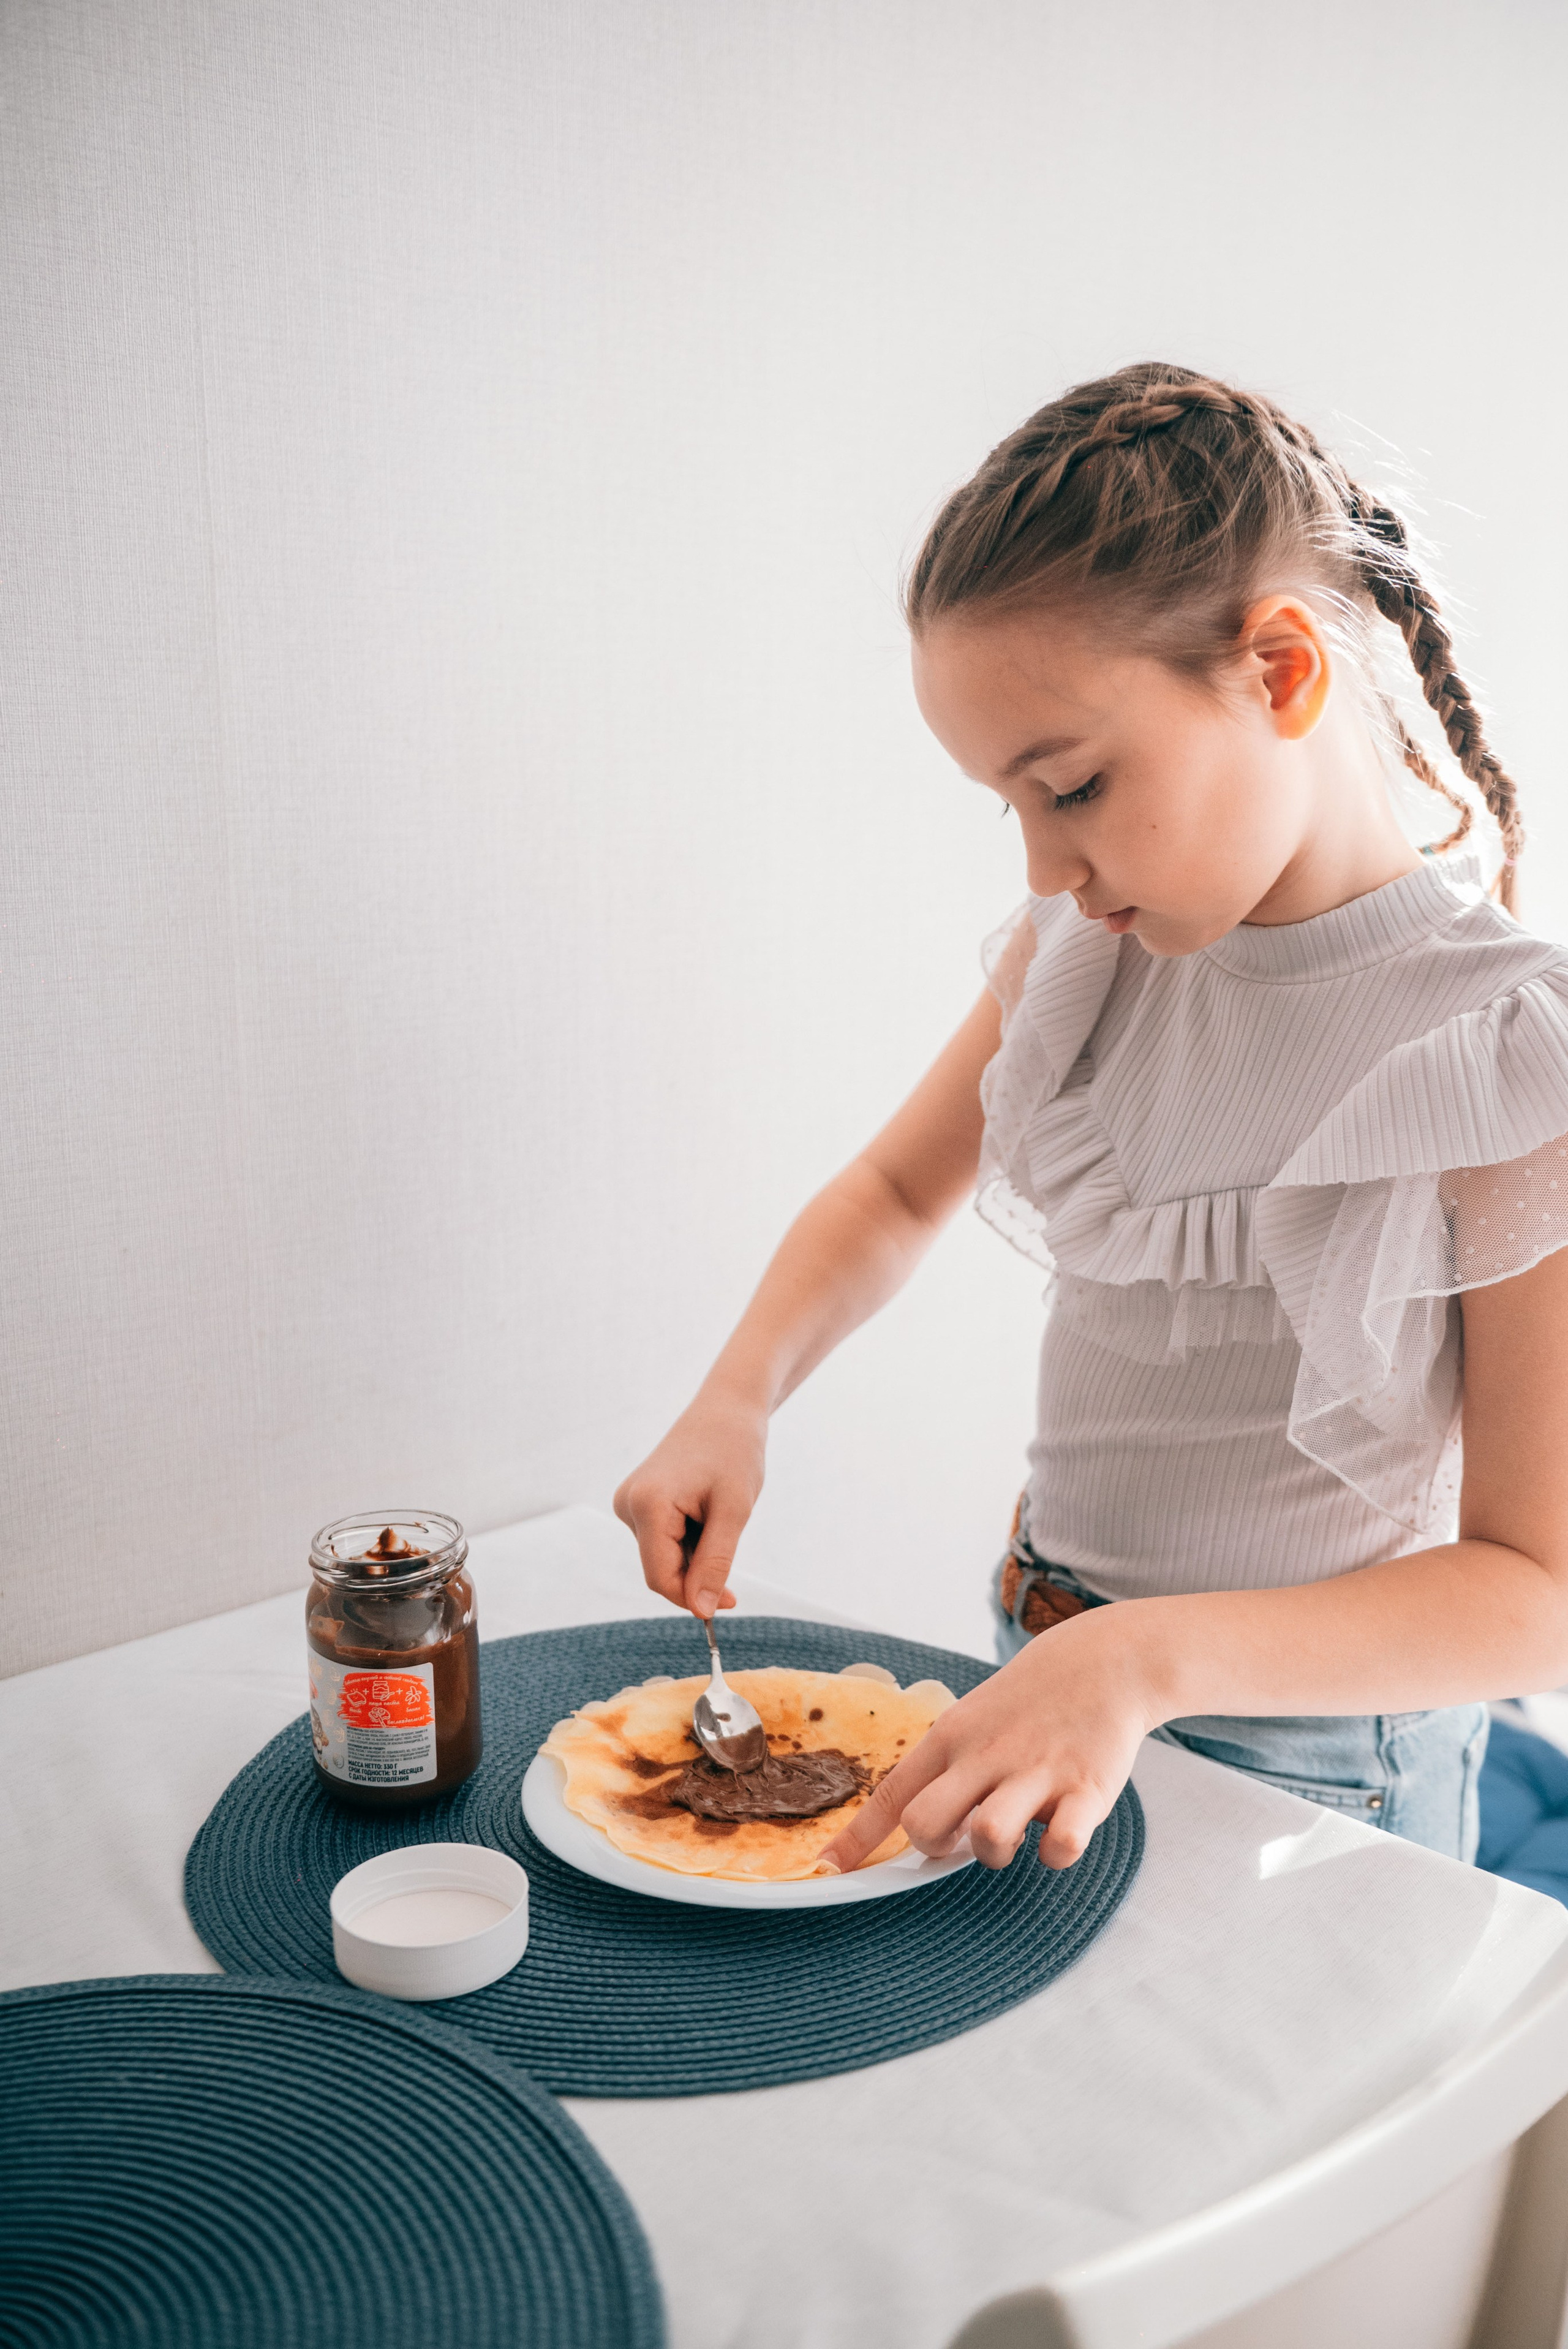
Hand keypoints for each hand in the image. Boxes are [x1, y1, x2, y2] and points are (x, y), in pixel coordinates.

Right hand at [613, 1390, 767, 1618]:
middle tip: (734, 1555)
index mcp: (646, 1505)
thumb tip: (702, 1611)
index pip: (661, 1578)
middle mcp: (627, 1504)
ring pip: (663, 1556)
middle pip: (661, 1569)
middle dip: (698, 1574)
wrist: (727, 1410)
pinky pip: (662, 1539)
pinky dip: (689, 1540)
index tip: (731, 1602)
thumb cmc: (735, 1452)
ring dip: (695, 1554)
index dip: (693, 1597)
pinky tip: (705, 1512)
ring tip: (718, 1516)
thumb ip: (715, 1563)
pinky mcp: (637, 1502)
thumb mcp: (734, 1511)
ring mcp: (629, 1503)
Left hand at [816, 1610, 1156, 1872]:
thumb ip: (945, 1771)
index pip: (892, 1793)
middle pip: (926, 1824)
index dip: (857, 1838)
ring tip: (1016, 1830)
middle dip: (935, 1845)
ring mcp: (1036, 1772)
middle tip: (963, 1833)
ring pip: (988, 1839)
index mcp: (952, 1738)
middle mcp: (986, 1755)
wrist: (1101, 1661)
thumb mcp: (972, 1721)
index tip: (828, 1869)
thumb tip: (912, 1830)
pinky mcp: (1087, 1789)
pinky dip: (1055, 1854)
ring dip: (995, 1853)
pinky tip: (1059, 1833)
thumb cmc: (1026, 1704)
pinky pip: (1062, 1847)